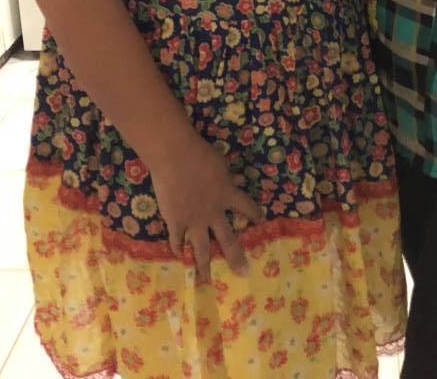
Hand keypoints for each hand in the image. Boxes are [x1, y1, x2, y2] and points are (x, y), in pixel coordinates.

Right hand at [150, 135, 262, 282]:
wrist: (175, 158)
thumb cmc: (200, 155)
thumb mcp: (222, 165)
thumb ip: (227, 178)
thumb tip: (235, 181)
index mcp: (227, 195)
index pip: (247, 207)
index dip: (255, 214)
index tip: (261, 222)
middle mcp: (213, 213)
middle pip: (227, 240)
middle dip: (236, 257)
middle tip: (243, 273)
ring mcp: (194, 220)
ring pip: (201, 248)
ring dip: (204, 265)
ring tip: (207, 280)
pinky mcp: (175, 221)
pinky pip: (178, 239)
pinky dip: (178, 248)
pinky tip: (179, 256)